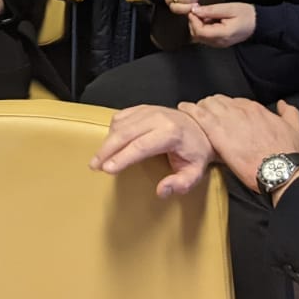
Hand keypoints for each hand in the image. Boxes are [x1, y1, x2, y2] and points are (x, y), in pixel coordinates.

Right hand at [90, 105, 214, 196]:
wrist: (203, 130)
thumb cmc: (197, 152)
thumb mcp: (195, 173)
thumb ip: (180, 184)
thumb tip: (161, 191)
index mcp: (171, 133)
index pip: (140, 146)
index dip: (122, 158)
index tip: (108, 169)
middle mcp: (158, 118)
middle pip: (124, 133)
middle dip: (106, 150)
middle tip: (94, 165)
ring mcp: (150, 110)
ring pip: (120, 124)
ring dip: (106, 141)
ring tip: (98, 158)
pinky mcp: (144, 108)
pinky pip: (122, 116)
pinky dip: (112, 129)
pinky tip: (109, 142)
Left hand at [179, 96, 298, 191]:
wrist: (279, 169)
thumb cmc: (287, 152)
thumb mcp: (295, 128)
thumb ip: (289, 112)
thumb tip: (282, 104)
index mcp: (256, 109)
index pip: (236, 102)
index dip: (229, 108)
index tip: (225, 115)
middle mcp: (241, 110)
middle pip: (220, 101)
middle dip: (213, 106)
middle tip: (207, 115)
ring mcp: (228, 120)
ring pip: (208, 104)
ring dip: (201, 107)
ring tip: (195, 113)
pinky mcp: (218, 133)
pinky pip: (200, 115)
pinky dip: (190, 110)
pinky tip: (184, 109)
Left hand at [187, 1, 255, 47]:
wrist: (257, 23)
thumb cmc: (246, 15)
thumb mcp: (229, 8)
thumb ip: (211, 10)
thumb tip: (195, 11)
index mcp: (223, 34)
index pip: (200, 32)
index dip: (193, 21)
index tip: (193, 10)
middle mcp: (220, 42)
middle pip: (197, 36)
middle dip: (193, 23)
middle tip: (196, 11)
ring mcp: (219, 44)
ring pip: (199, 38)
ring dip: (197, 25)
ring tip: (204, 14)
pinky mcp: (219, 43)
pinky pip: (205, 38)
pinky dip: (202, 28)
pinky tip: (208, 20)